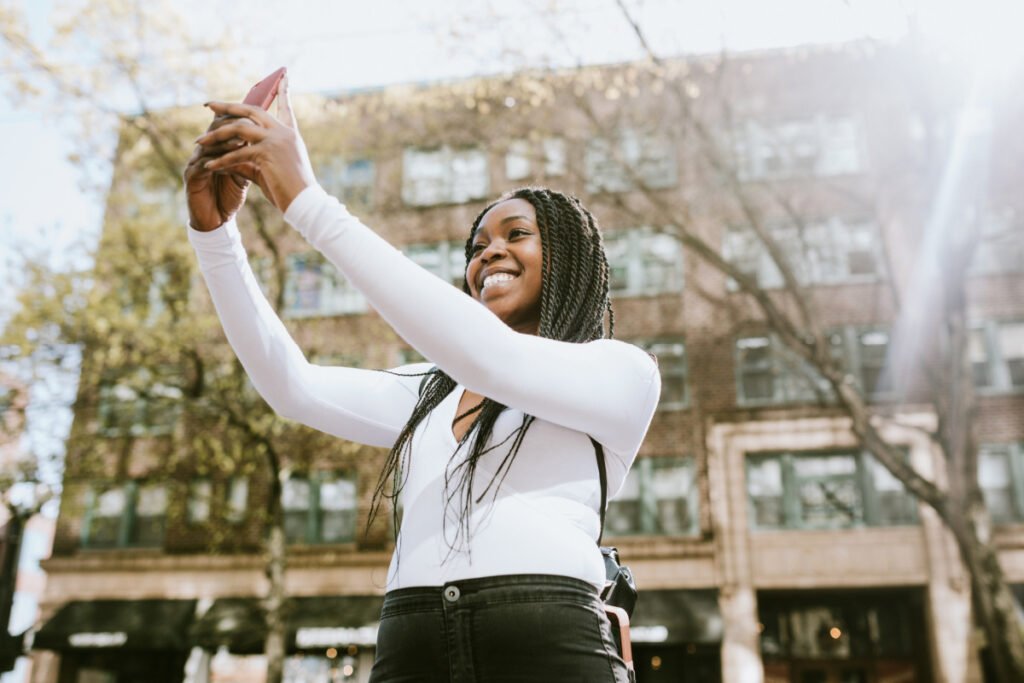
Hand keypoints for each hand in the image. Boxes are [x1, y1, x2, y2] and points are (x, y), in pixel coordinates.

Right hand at [183, 114, 252, 231]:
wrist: (216, 222)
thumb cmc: (228, 197)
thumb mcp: (243, 175)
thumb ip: (251, 157)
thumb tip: (272, 141)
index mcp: (215, 148)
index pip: (226, 123)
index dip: (240, 118)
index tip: (261, 116)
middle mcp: (203, 151)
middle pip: (215, 127)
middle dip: (232, 124)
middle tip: (251, 123)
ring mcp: (195, 162)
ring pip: (209, 144)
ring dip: (225, 142)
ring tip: (242, 141)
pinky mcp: (191, 176)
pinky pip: (202, 164)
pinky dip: (216, 161)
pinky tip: (229, 160)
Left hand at [196, 76, 316, 213]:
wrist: (306, 203)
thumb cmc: (291, 191)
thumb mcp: (270, 170)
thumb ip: (252, 159)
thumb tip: (230, 158)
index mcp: (290, 134)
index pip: (286, 107)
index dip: (283, 91)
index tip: (283, 76)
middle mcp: (283, 133)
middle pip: (252, 110)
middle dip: (228, 106)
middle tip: (209, 104)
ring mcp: (275, 140)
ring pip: (239, 128)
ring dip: (217, 135)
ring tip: (199, 142)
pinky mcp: (267, 153)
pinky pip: (237, 153)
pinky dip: (221, 161)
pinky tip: (209, 167)